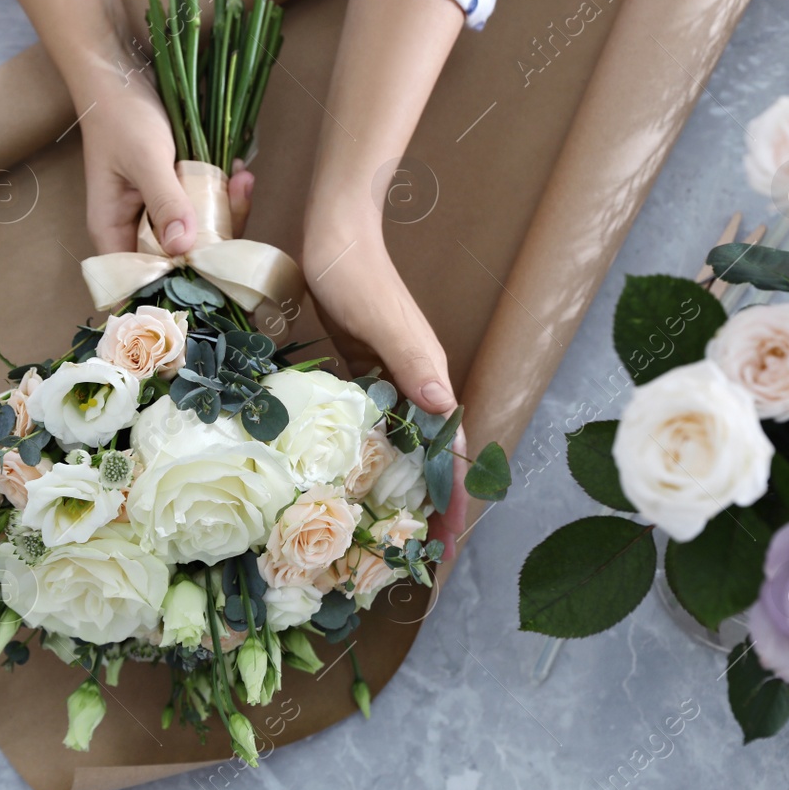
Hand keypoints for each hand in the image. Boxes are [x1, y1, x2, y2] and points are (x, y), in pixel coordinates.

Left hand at [304, 223, 468, 558]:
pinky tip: (353, 478)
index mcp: (429, 378)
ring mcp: (390, 378)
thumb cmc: (356, 272)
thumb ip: (413, 361)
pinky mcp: (364, 370)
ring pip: (404, 444)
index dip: (452, 497)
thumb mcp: (381, 319)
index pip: (453, 450)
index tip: (448, 542)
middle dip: (431, 505)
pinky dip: (372, 454)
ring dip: (401, 484)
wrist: (335, 232)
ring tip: (389, 532)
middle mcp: (417, 384)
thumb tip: (446, 409)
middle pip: (432, 456)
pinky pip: (375, 423)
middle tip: (418, 557)